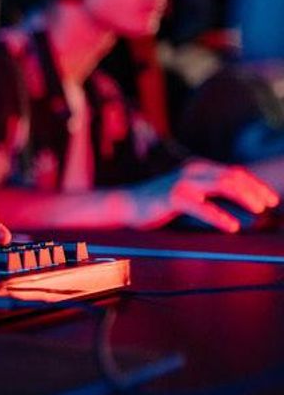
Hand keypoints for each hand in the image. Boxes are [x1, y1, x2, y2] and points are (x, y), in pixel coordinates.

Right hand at [128, 159, 279, 231]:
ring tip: (258, 211)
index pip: (234, 172)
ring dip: (245, 197)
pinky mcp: (172, 197)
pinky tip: (231, 226)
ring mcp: (183, 183)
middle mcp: (192, 171)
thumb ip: (205, 191)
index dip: (255, 184)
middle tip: (270, 205)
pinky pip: (202, 207)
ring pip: (223, 184)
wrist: (124, 204)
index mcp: (197, 168)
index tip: (271, 199)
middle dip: (255, 189)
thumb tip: (233, 201)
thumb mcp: (185, 192)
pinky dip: (219, 217)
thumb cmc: (155, 202)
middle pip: (233, 175)